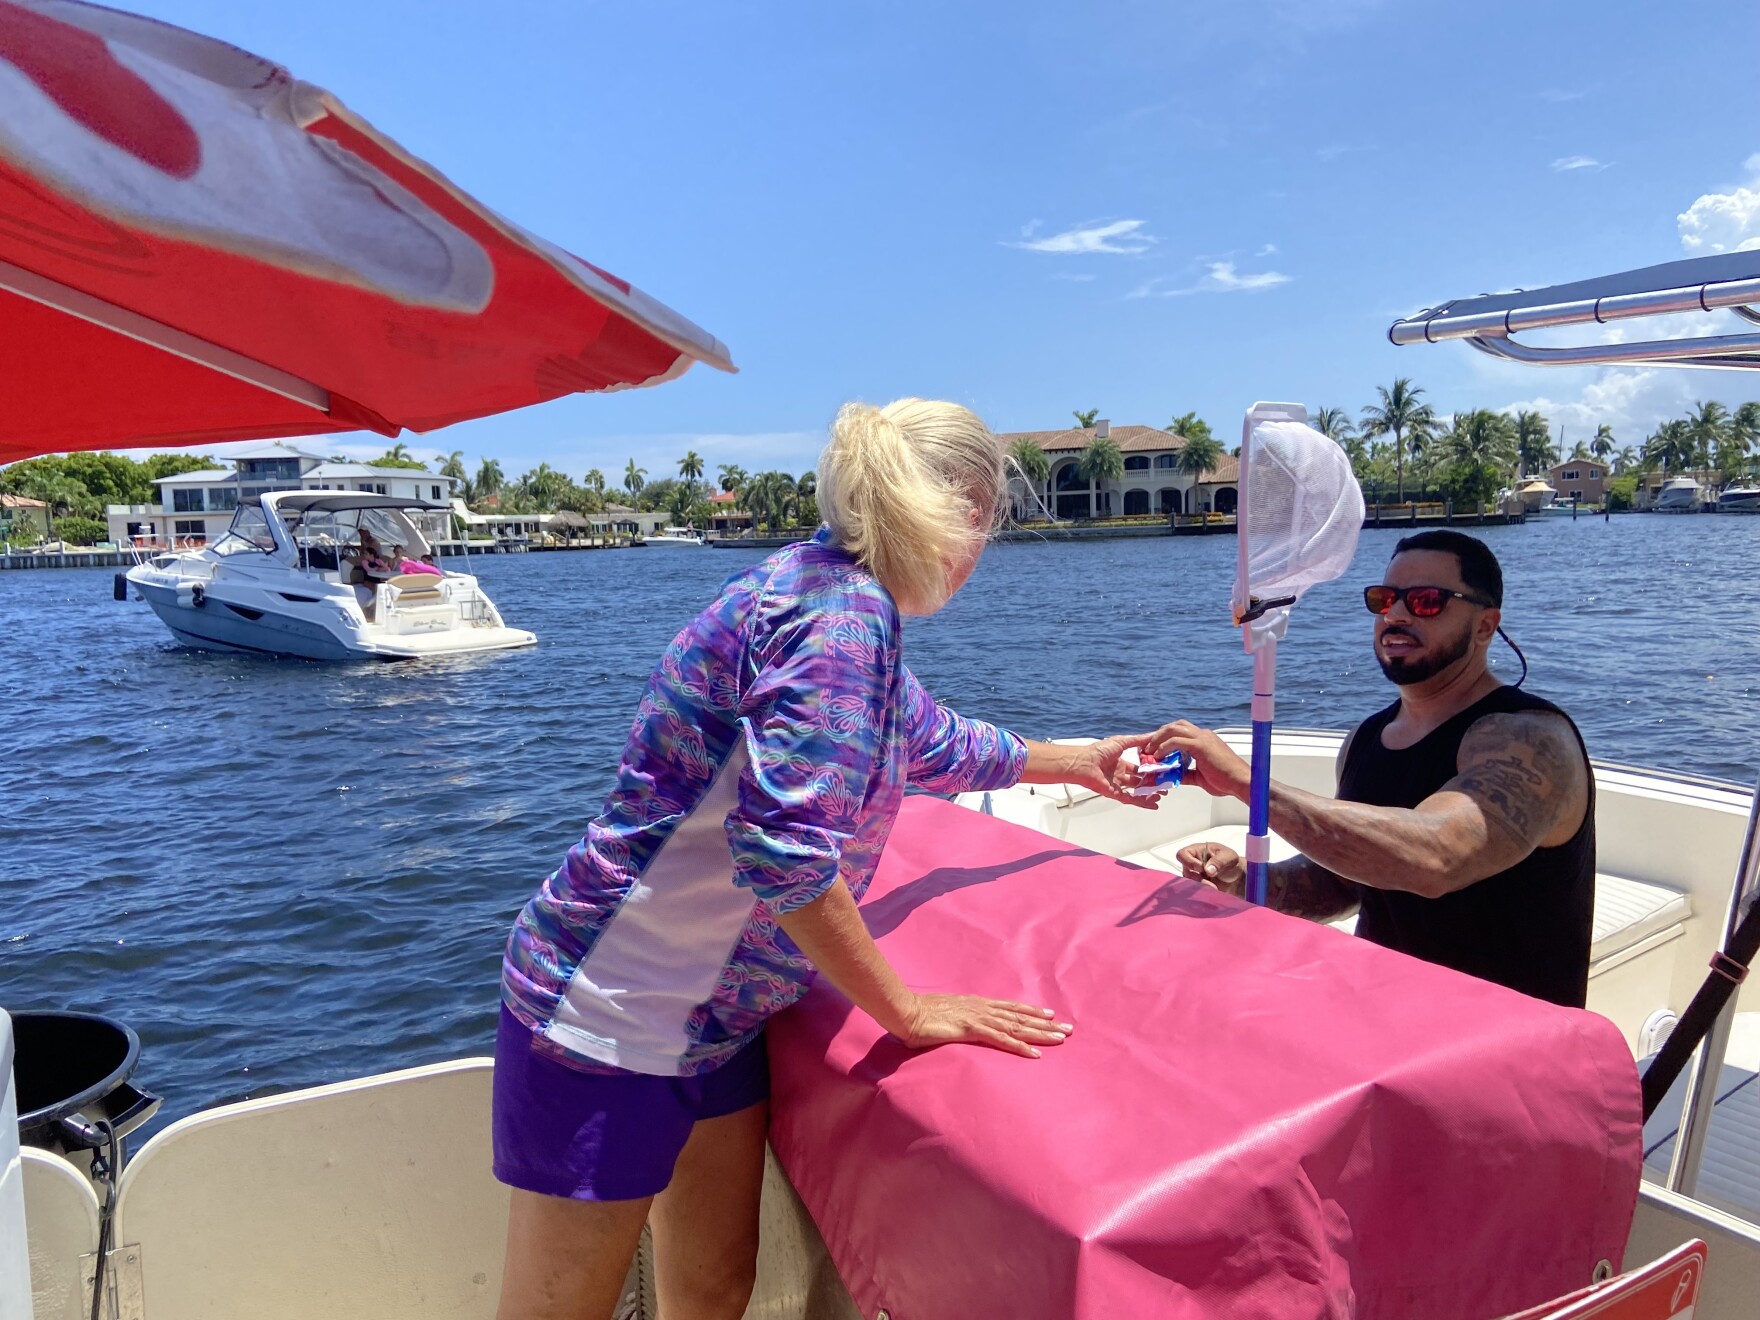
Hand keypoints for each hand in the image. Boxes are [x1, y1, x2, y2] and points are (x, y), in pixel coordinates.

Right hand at [894, 993, 1073, 1058]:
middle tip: (1069, 1029)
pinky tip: (1034, 1054)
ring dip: (1040, 1033)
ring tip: (1061, 1038)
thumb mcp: (944, 1015)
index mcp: (976, 1003)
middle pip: (1020, 1016)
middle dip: (1046, 1023)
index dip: (1031, 1011)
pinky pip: (1000, 1040)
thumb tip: (960, 1026)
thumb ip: (957, 1020)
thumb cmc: (919, 1015)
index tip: (1050, 1014)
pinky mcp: (971, 1029)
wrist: (904, 1011)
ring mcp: (978, 1017)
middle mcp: (982, 1007)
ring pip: (1016, 1026)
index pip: (1010, 1007)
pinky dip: (1019, 1047)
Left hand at [1068, 733, 1161, 807]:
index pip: (1138, 767)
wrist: (1084, 763)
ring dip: (1150, 792)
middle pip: (1139, 780)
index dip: (1149, 768)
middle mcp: (1119, 774)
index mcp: (1120, 762)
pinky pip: (1131, 799)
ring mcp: (1117, 785)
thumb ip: (1138, 740)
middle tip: (1165, 782)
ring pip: (1137, 791)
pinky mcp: (1115, 794)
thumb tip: (1153, 735)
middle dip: (1152, 782)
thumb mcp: (1122, 742)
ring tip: (1163, 792)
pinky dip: (1143, 802)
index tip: (1161, 768)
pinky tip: (1154, 803)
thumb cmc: (1098, 751)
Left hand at [1146, 721, 1249, 800]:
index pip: (1179, 731)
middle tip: (1146, 747)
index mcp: (1203, 740)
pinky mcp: (1201, 745)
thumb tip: (1172, 777)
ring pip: (1174, 729)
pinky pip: (1177, 741)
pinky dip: (1165, 747)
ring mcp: (1202, 738)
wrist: (1242, 782)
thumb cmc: (1226, 781)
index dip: (1164, 738)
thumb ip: (1185, 774)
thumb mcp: (1200, 777)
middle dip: (1158, 734)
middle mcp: (1203, 735)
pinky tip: (1159, 756)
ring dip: (1158, 738)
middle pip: (1174, 726)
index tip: (1152, 749)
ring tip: (1149, 751)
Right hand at [1176, 841, 1243, 893]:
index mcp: (1198, 851)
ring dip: (1201, 885)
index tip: (1201, 868)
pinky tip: (1212, 890)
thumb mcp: (1229, 857)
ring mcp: (1195, 875)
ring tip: (1213, 887)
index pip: (1182, 854)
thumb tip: (1208, 870)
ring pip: (1189, 882)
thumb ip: (1219, 861)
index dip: (1188, 862)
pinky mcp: (1198, 885)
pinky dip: (1203, 891)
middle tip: (1209, 882)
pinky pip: (1194, 890)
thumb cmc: (1231, 862)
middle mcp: (1193, 862)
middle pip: (1185, 870)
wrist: (1237, 877)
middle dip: (1197, 878)